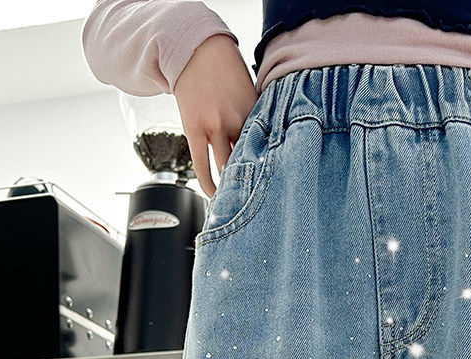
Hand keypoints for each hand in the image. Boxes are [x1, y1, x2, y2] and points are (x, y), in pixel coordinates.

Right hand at [172, 33, 258, 197]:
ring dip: (231, 185)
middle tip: (258, 199)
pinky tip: (213, 195)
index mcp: (254, 111)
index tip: (275, 185)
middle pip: (248, 161)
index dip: (271, 169)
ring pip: (226, 167)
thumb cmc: (226, 67)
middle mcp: (236, 121)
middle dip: (253, 181)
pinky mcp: (195, 129)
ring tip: (235, 198)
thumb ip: (257, 117)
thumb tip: (264, 143)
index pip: (267, 148)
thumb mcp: (250, 90)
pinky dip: (208, 183)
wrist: (196, 49)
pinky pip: (202, 165)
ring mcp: (214, 126)